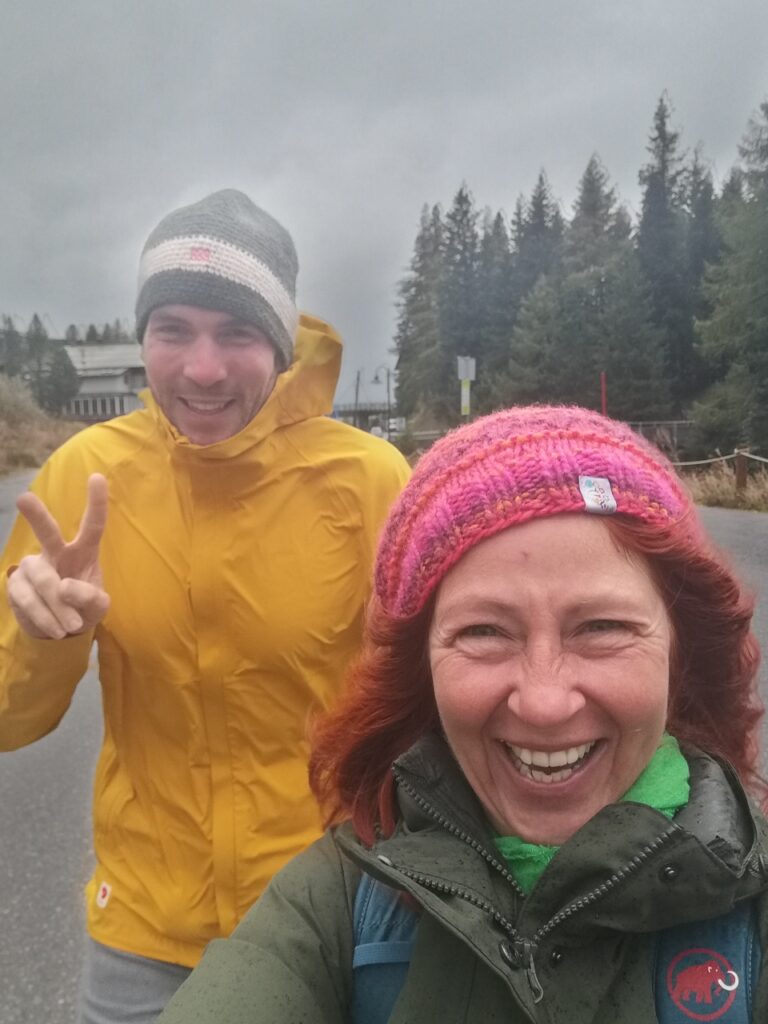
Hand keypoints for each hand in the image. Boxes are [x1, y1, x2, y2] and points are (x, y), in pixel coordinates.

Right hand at [7, 474, 110, 638]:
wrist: (59, 630)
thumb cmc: (83, 608)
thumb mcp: (98, 607)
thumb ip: (91, 598)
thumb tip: (65, 587)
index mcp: (84, 552)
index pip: (92, 526)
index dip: (96, 503)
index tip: (97, 477)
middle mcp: (57, 553)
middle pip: (47, 533)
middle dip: (36, 516)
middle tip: (24, 499)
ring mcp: (33, 567)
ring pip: (43, 579)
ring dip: (58, 607)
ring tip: (72, 627)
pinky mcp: (16, 584)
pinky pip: (28, 599)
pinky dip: (45, 617)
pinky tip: (56, 629)